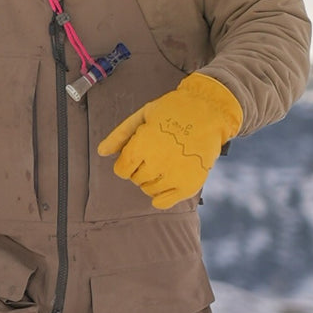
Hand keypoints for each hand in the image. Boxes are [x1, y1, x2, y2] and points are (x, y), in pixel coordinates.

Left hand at [97, 72, 241, 208]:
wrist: (210, 110)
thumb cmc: (174, 109)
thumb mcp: (142, 115)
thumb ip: (120, 135)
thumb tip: (102, 152)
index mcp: (142, 145)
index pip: (121, 170)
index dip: (126, 162)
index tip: (136, 155)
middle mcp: (157, 163)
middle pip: (135, 179)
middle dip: (139, 169)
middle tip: (154, 154)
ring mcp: (174, 175)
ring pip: (149, 191)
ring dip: (151, 181)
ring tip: (163, 164)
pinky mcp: (189, 185)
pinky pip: (164, 202)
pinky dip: (161, 196)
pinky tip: (167, 182)